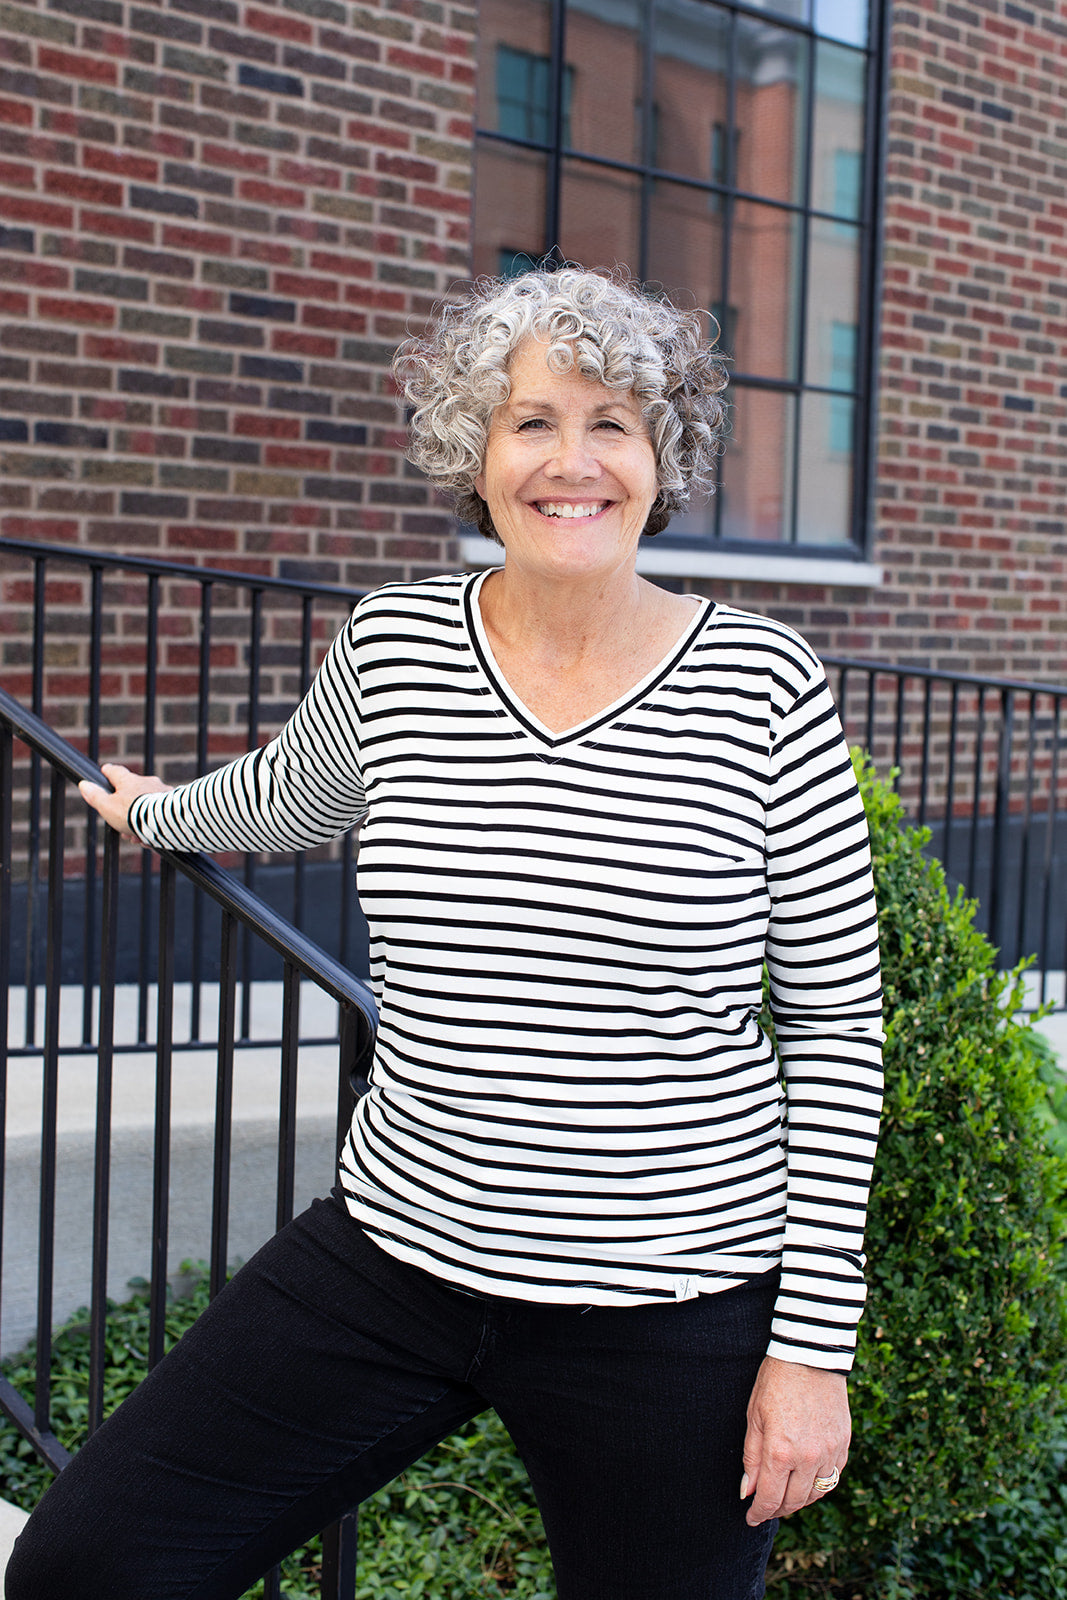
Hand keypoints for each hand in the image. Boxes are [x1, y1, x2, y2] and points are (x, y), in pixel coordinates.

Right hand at [78, 763, 169, 843]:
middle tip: (122, 826)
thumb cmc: (133, 814)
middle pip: (132, 792)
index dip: (108, 772)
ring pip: (146, 805)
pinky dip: (153, 825)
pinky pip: (159, 813)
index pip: (115, 771)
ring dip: (139, 821)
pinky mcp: (173, 804)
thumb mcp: (107, 807)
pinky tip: (151, 838)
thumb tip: (84, 785)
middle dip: (125, 810)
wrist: (164, 821)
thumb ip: (95, 796)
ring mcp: (162, 792)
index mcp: (129, 780)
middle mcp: (147, 782)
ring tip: (137, 837)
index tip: (105, 772)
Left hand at [740, 1355, 849, 1526]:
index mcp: (780, 1452)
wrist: (810, 1355)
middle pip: (794, 1502)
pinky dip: (819, 1484)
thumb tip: (747, 1491)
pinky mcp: (844, 1444)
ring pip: (816, 1493)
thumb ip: (752, 1458)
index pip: (769, 1498)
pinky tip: (807, 1479)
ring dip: (799, 1500)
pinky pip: (833, 1476)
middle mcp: (808, 1458)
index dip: (758, 1513)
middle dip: (777, 1509)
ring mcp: (830, 1452)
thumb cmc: (776, 1381)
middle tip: (766, 1508)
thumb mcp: (754, 1417)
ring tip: (786, 1495)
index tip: (751, 1518)